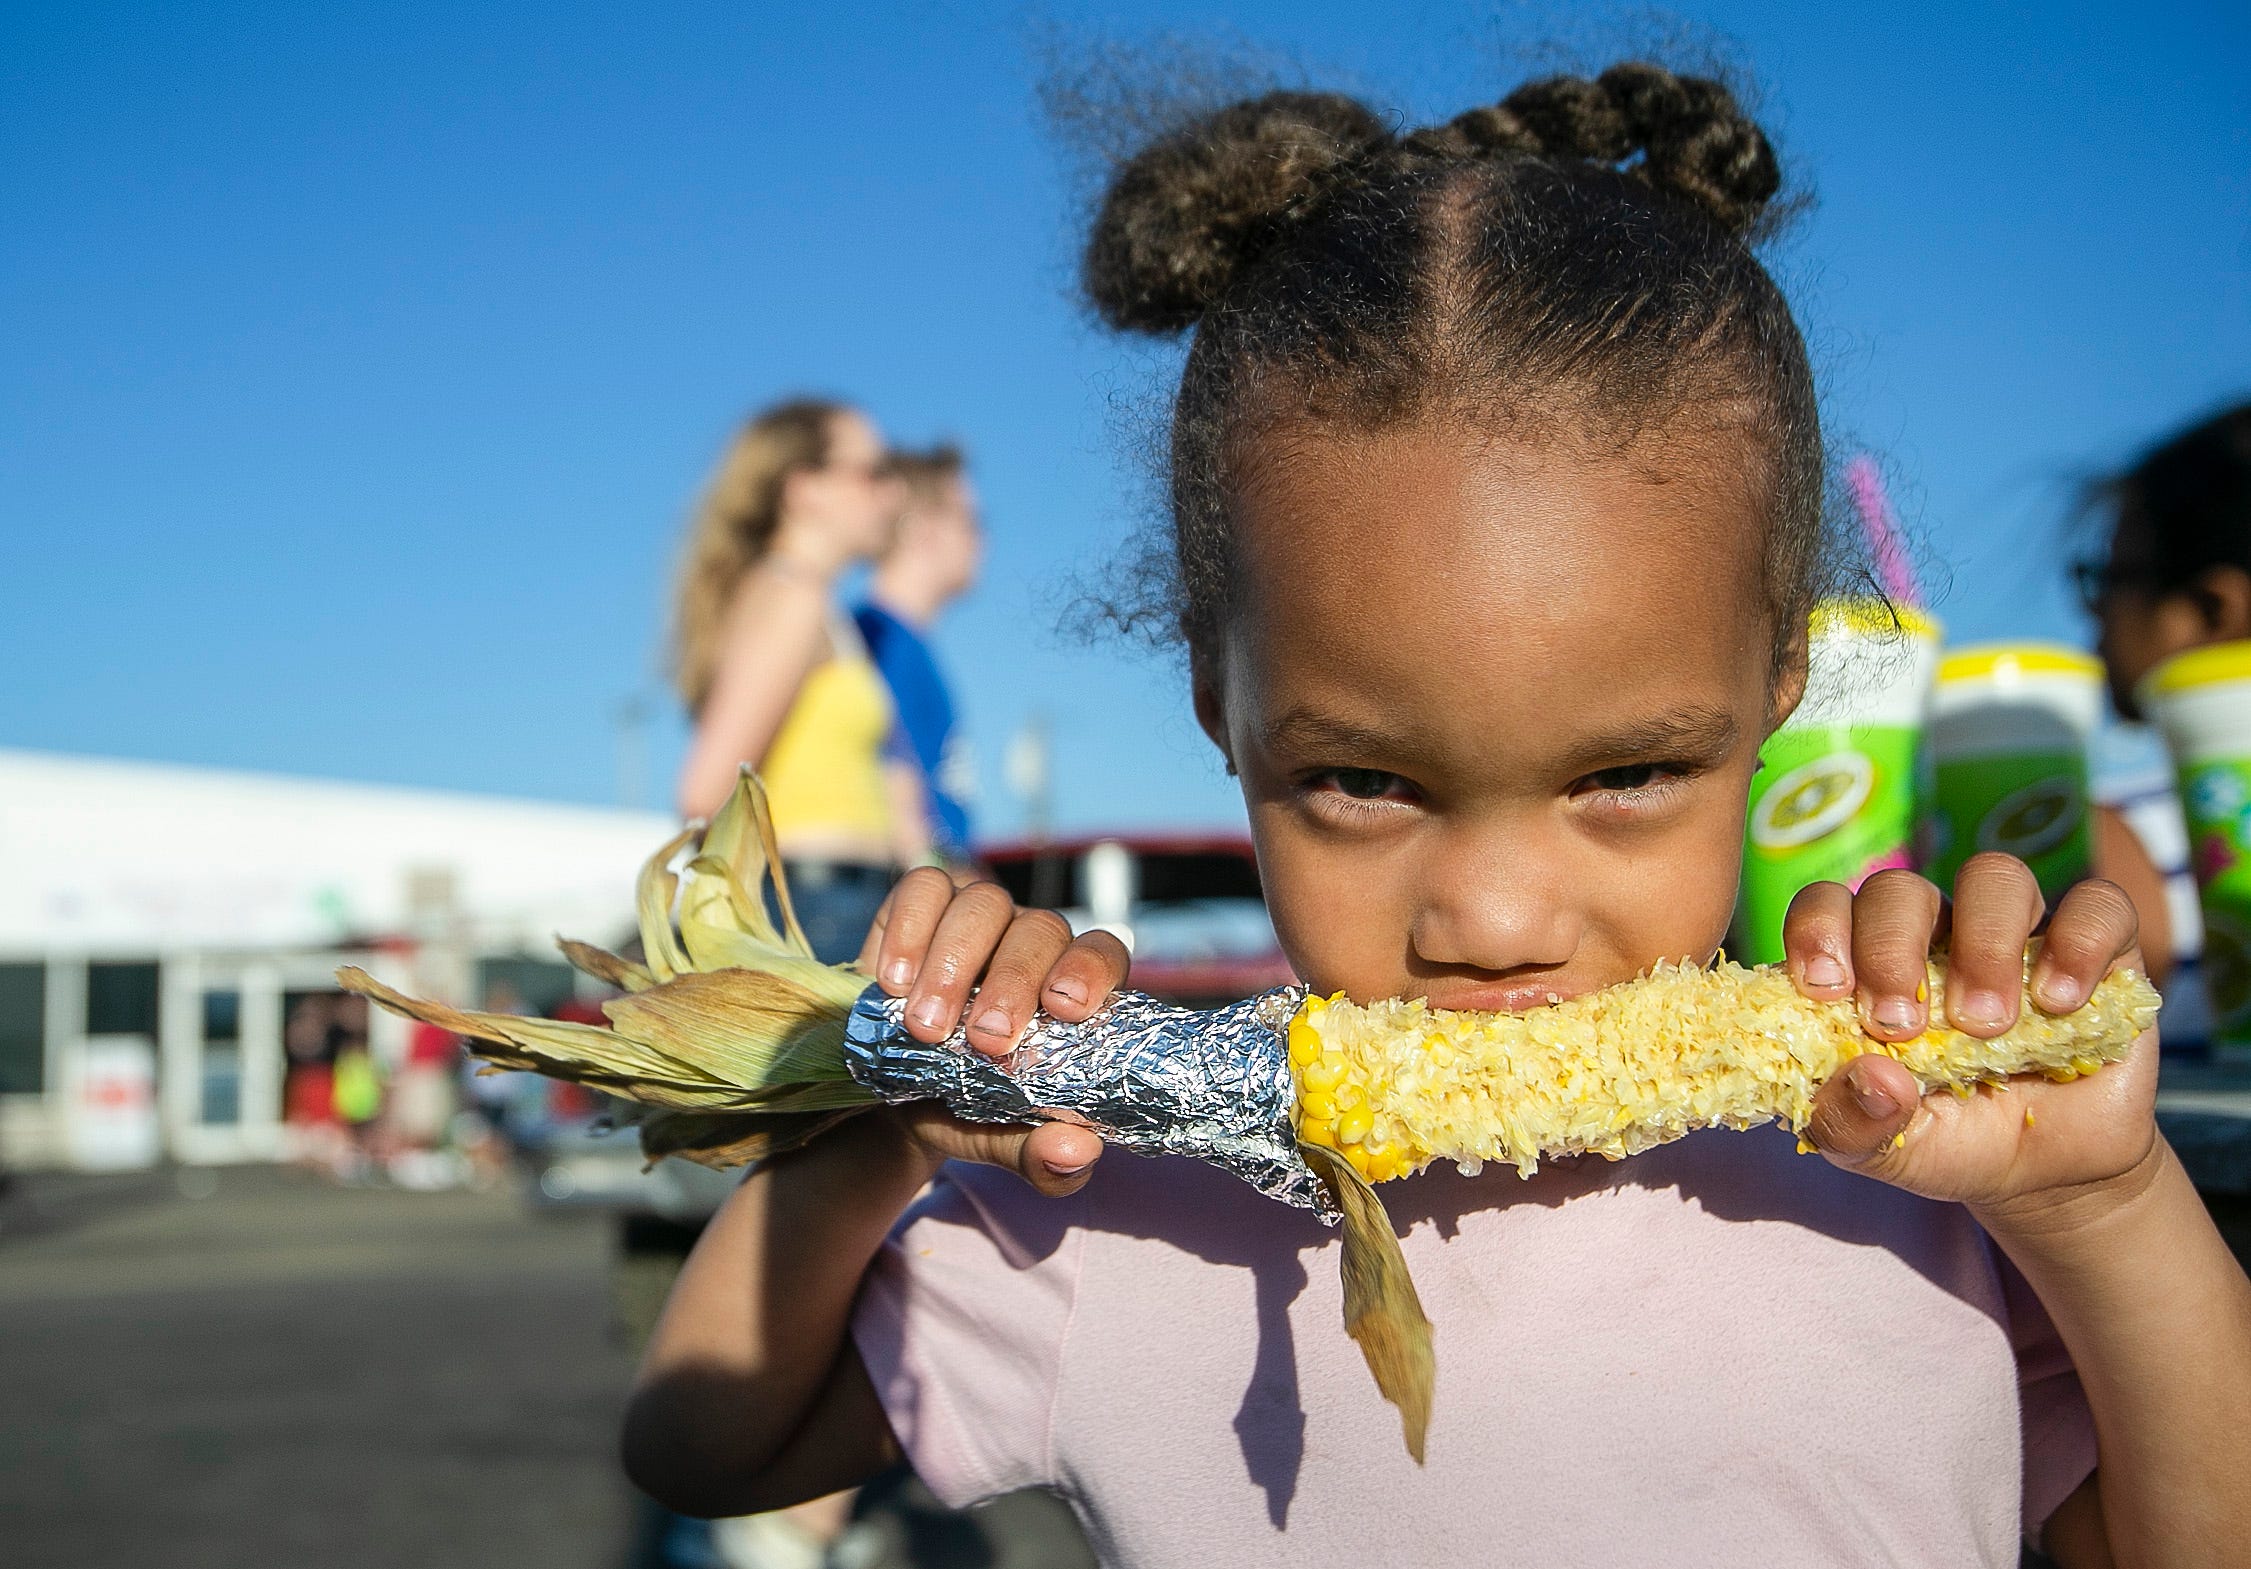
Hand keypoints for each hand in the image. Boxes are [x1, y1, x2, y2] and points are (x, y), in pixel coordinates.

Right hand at [853, 867, 1131, 1196]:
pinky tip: (891, 982)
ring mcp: (980, 916)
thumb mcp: (997, 1139)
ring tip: (925, 1027)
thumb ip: (1039, 1155)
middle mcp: (1032, 942)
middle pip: (1041, 930)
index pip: (1103, 952)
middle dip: (1013, 983)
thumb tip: (1076, 1152)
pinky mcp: (924, 902)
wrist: (887, 1090)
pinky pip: (925, 888)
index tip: (1063, 1007)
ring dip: (955, 964)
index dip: (1090, 968)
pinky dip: (910, 928)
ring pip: (984, 904)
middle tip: (984, 1041)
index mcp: (1071, 988)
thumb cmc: (962, 1107)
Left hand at [1781, 853, 2160, 1221]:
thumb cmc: (1949, 1141)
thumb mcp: (1883, 1151)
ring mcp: (2018, 934)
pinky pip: (2098, 904)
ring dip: (1983, 944)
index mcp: (1867, 964)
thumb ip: (1850, 1122)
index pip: (1827, 904)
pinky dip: (2079, 943)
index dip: (1818, 931)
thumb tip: (1872, 1078)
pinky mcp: (2100, 949)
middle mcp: (1937, 934)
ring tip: (1987, 1025)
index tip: (1827, 991)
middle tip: (1904, 1027)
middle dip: (1891, 950)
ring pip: (1994, 876)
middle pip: (1901, 890)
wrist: (2051, 1174)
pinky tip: (2061, 1002)